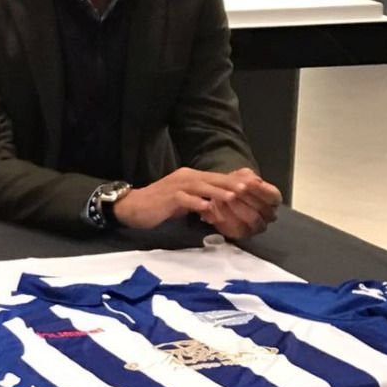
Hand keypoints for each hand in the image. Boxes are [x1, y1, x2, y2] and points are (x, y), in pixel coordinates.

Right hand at [112, 167, 264, 231]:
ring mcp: (176, 186)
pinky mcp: (168, 198)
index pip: (218, 177)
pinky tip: (207, 208)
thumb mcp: (185, 199)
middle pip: (213, 179)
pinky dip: (197, 203)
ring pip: (201, 186)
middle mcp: (186, 177)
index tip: (253, 187)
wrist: (133, 206)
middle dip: (232, 184)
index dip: (235, 181)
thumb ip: (202, 198)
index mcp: (191, 177)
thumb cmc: (160, 205)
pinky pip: (185, 199)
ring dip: (218, 191)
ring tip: (234, 196)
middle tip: (250, 190)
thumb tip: (222, 204)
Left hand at [199, 168, 281, 238]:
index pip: (272, 195)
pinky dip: (227, 216)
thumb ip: (247, 176)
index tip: (247, 182)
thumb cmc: (236, 186)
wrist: (220, 198)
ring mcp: (258, 226)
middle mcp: (269, 215)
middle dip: (247, 198)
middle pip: (262, 208)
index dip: (260, 189)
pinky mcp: (244, 234)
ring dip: (237, 207)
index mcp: (274, 199)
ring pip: (252, 219)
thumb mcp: (242, 176)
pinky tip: (216, 207)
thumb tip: (253, 180)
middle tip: (234, 190)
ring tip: (225, 197)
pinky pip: (238, 228)